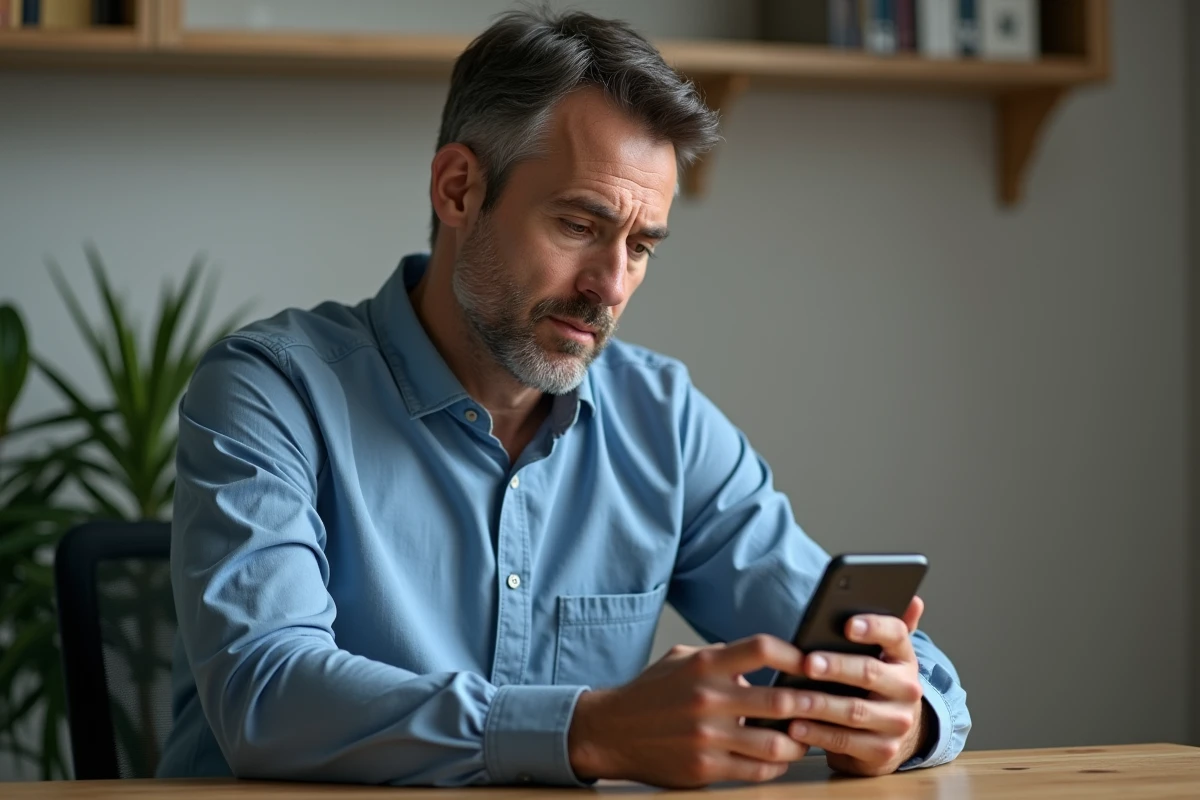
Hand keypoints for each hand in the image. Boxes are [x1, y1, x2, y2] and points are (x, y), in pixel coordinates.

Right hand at [567, 635, 812, 788]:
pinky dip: (775, 766)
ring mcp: (707, 736)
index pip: (761, 648)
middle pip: (780, 699)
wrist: (611, 732)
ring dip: (798, 741)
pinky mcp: (705, 767)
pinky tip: (778, 758)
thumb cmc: (650, 694)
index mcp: (704, 665)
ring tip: (805, 736)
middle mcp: (708, 698)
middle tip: (826, 704)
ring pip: (775, 743)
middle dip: (811, 703)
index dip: (793, 654)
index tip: (810, 661)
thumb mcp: (681, 660)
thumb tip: (760, 661)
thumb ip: (720, 656)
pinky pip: (756, 771)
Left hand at [787, 596, 928, 776]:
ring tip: (791, 697)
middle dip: (836, 666)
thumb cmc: (875, 685)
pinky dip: (818, 733)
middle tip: (808, 662)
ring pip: (855, 711)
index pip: (897, 635)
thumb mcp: (883, 656)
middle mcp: (907, 689)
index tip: (846, 624)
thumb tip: (914, 599)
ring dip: (820, 703)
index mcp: (905, 658)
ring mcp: (897, 723)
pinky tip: (795, 725)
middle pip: (870, 672)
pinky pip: (846, 741)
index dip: (873, 628)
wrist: (891, 736)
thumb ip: (889, 627)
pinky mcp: (882, 751)